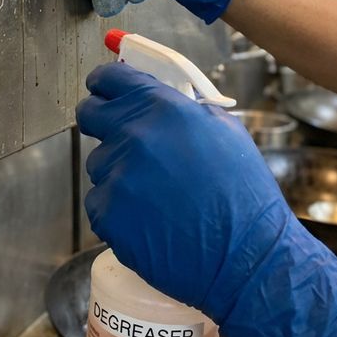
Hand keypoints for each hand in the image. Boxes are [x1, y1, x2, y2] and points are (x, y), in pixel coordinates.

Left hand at [78, 62, 336, 336]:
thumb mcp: (225, 131)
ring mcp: (118, 175)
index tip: (101, 89)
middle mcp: (135, 136)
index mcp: (164, 109)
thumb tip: (159, 100)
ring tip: (155, 195)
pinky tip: (148, 220)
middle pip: (90, 114)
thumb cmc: (245, 197)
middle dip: (99, 121)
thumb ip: (185, 110)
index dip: (103, 83)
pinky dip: (116, 211)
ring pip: (98, 164)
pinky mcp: (108, 213)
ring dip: (117, 173)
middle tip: (115, 136)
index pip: (111, 79)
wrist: (247, 256)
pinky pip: (98, 203)